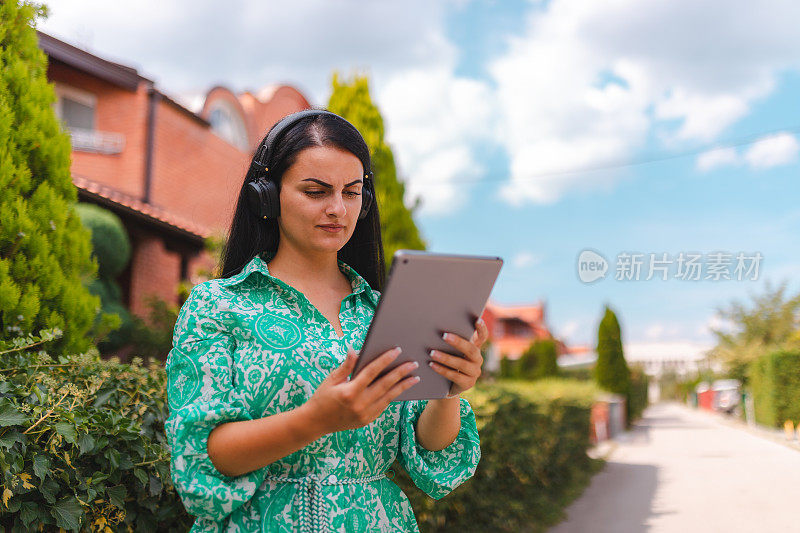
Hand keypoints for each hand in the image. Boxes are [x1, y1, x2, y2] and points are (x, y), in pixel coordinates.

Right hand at [304, 347, 419, 433]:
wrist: (315, 423)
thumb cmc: (322, 397)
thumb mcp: (331, 380)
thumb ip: (346, 366)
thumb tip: (356, 350)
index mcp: (349, 392)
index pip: (371, 372)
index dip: (385, 360)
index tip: (397, 350)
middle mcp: (359, 405)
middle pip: (385, 385)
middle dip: (401, 373)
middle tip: (413, 363)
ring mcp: (365, 415)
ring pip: (389, 397)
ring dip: (403, 386)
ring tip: (415, 377)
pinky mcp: (367, 420)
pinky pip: (384, 406)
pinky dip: (393, 396)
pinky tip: (400, 388)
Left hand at [429, 317, 488, 397]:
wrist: (448, 385)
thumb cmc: (448, 362)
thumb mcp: (451, 350)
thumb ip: (449, 341)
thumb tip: (434, 327)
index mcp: (475, 348)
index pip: (482, 337)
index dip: (482, 329)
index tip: (478, 320)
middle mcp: (478, 359)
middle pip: (471, 350)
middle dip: (458, 343)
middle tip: (444, 336)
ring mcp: (475, 372)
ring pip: (462, 364)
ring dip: (445, 358)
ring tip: (432, 353)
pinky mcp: (468, 383)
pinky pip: (455, 376)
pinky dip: (442, 370)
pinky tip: (432, 365)